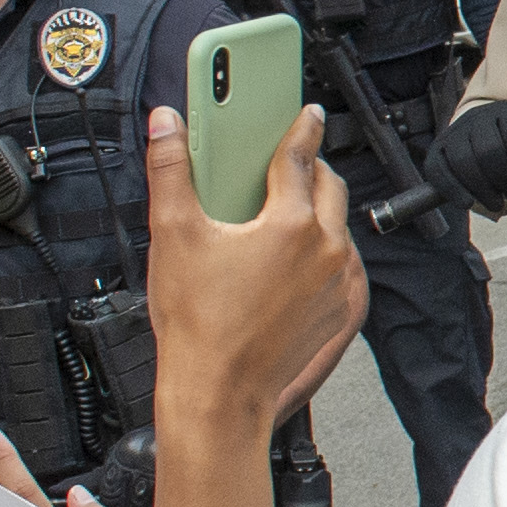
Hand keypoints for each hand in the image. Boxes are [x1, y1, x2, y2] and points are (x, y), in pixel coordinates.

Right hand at [144, 104, 366, 431]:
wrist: (218, 393)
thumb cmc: (196, 324)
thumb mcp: (173, 233)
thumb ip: (171, 169)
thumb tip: (167, 125)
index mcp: (291, 224)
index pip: (300, 157)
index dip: (301, 128)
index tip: (308, 113)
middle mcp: (325, 250)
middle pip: (330, 188)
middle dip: (312, 169)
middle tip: (288, 163)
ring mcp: (336, 283)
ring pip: (337, 228)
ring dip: (317, 213)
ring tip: (280, 214)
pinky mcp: (338, 311)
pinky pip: (339, 266)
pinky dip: (320, 252)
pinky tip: (288, 260)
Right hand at [432, 100, 506, 218]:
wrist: (477, 139)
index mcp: (506, 113)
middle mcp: (477, 118)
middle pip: (489, 151)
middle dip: (503, 180)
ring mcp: (453, 133)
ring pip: (464, 162)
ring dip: (482, 190)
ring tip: (496, 203)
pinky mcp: (435, 151)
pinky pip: (440, 172)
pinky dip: (454, 191)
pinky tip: (469, 203)